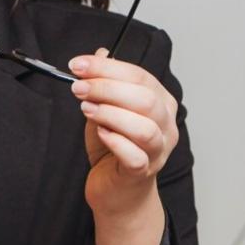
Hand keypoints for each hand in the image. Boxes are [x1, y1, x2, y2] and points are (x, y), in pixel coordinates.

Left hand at [70, 47, 179, 215]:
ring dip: (111, 114)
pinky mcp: (142, 173)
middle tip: (78, 88)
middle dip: (107, 88)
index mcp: (161, 103)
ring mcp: (158, 151)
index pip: (140, 77)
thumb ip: (105, 83)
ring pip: (145, 127)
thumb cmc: (113, 150)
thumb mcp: (106, 110)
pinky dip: (116, 141)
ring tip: (86, 109)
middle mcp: (166, 126)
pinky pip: (135, 156)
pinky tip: (101, 133)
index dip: (108, 68)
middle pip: (145, 99)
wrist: (116, 191)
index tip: (78, 65)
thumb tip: (101, 53)